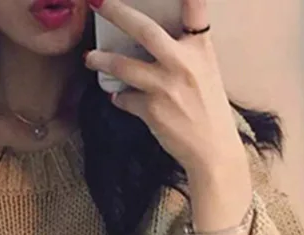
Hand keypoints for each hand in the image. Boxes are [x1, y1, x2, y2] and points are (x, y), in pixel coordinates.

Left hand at [85, 0, 247, 176]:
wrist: (212, 150)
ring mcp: (166, 87)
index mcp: (200, 49)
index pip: (196, 10)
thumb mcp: (206, 71)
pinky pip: (125, 98)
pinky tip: (118, 97)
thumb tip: (152, 37)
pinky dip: (119, 97)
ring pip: (124, 67)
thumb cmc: (208, 109)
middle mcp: (183, 64)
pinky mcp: (152, 111)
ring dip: (102, 60)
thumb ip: (186, 50)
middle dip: (117, 13)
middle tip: (96, 2)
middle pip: (145, 31)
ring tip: (90, 58)